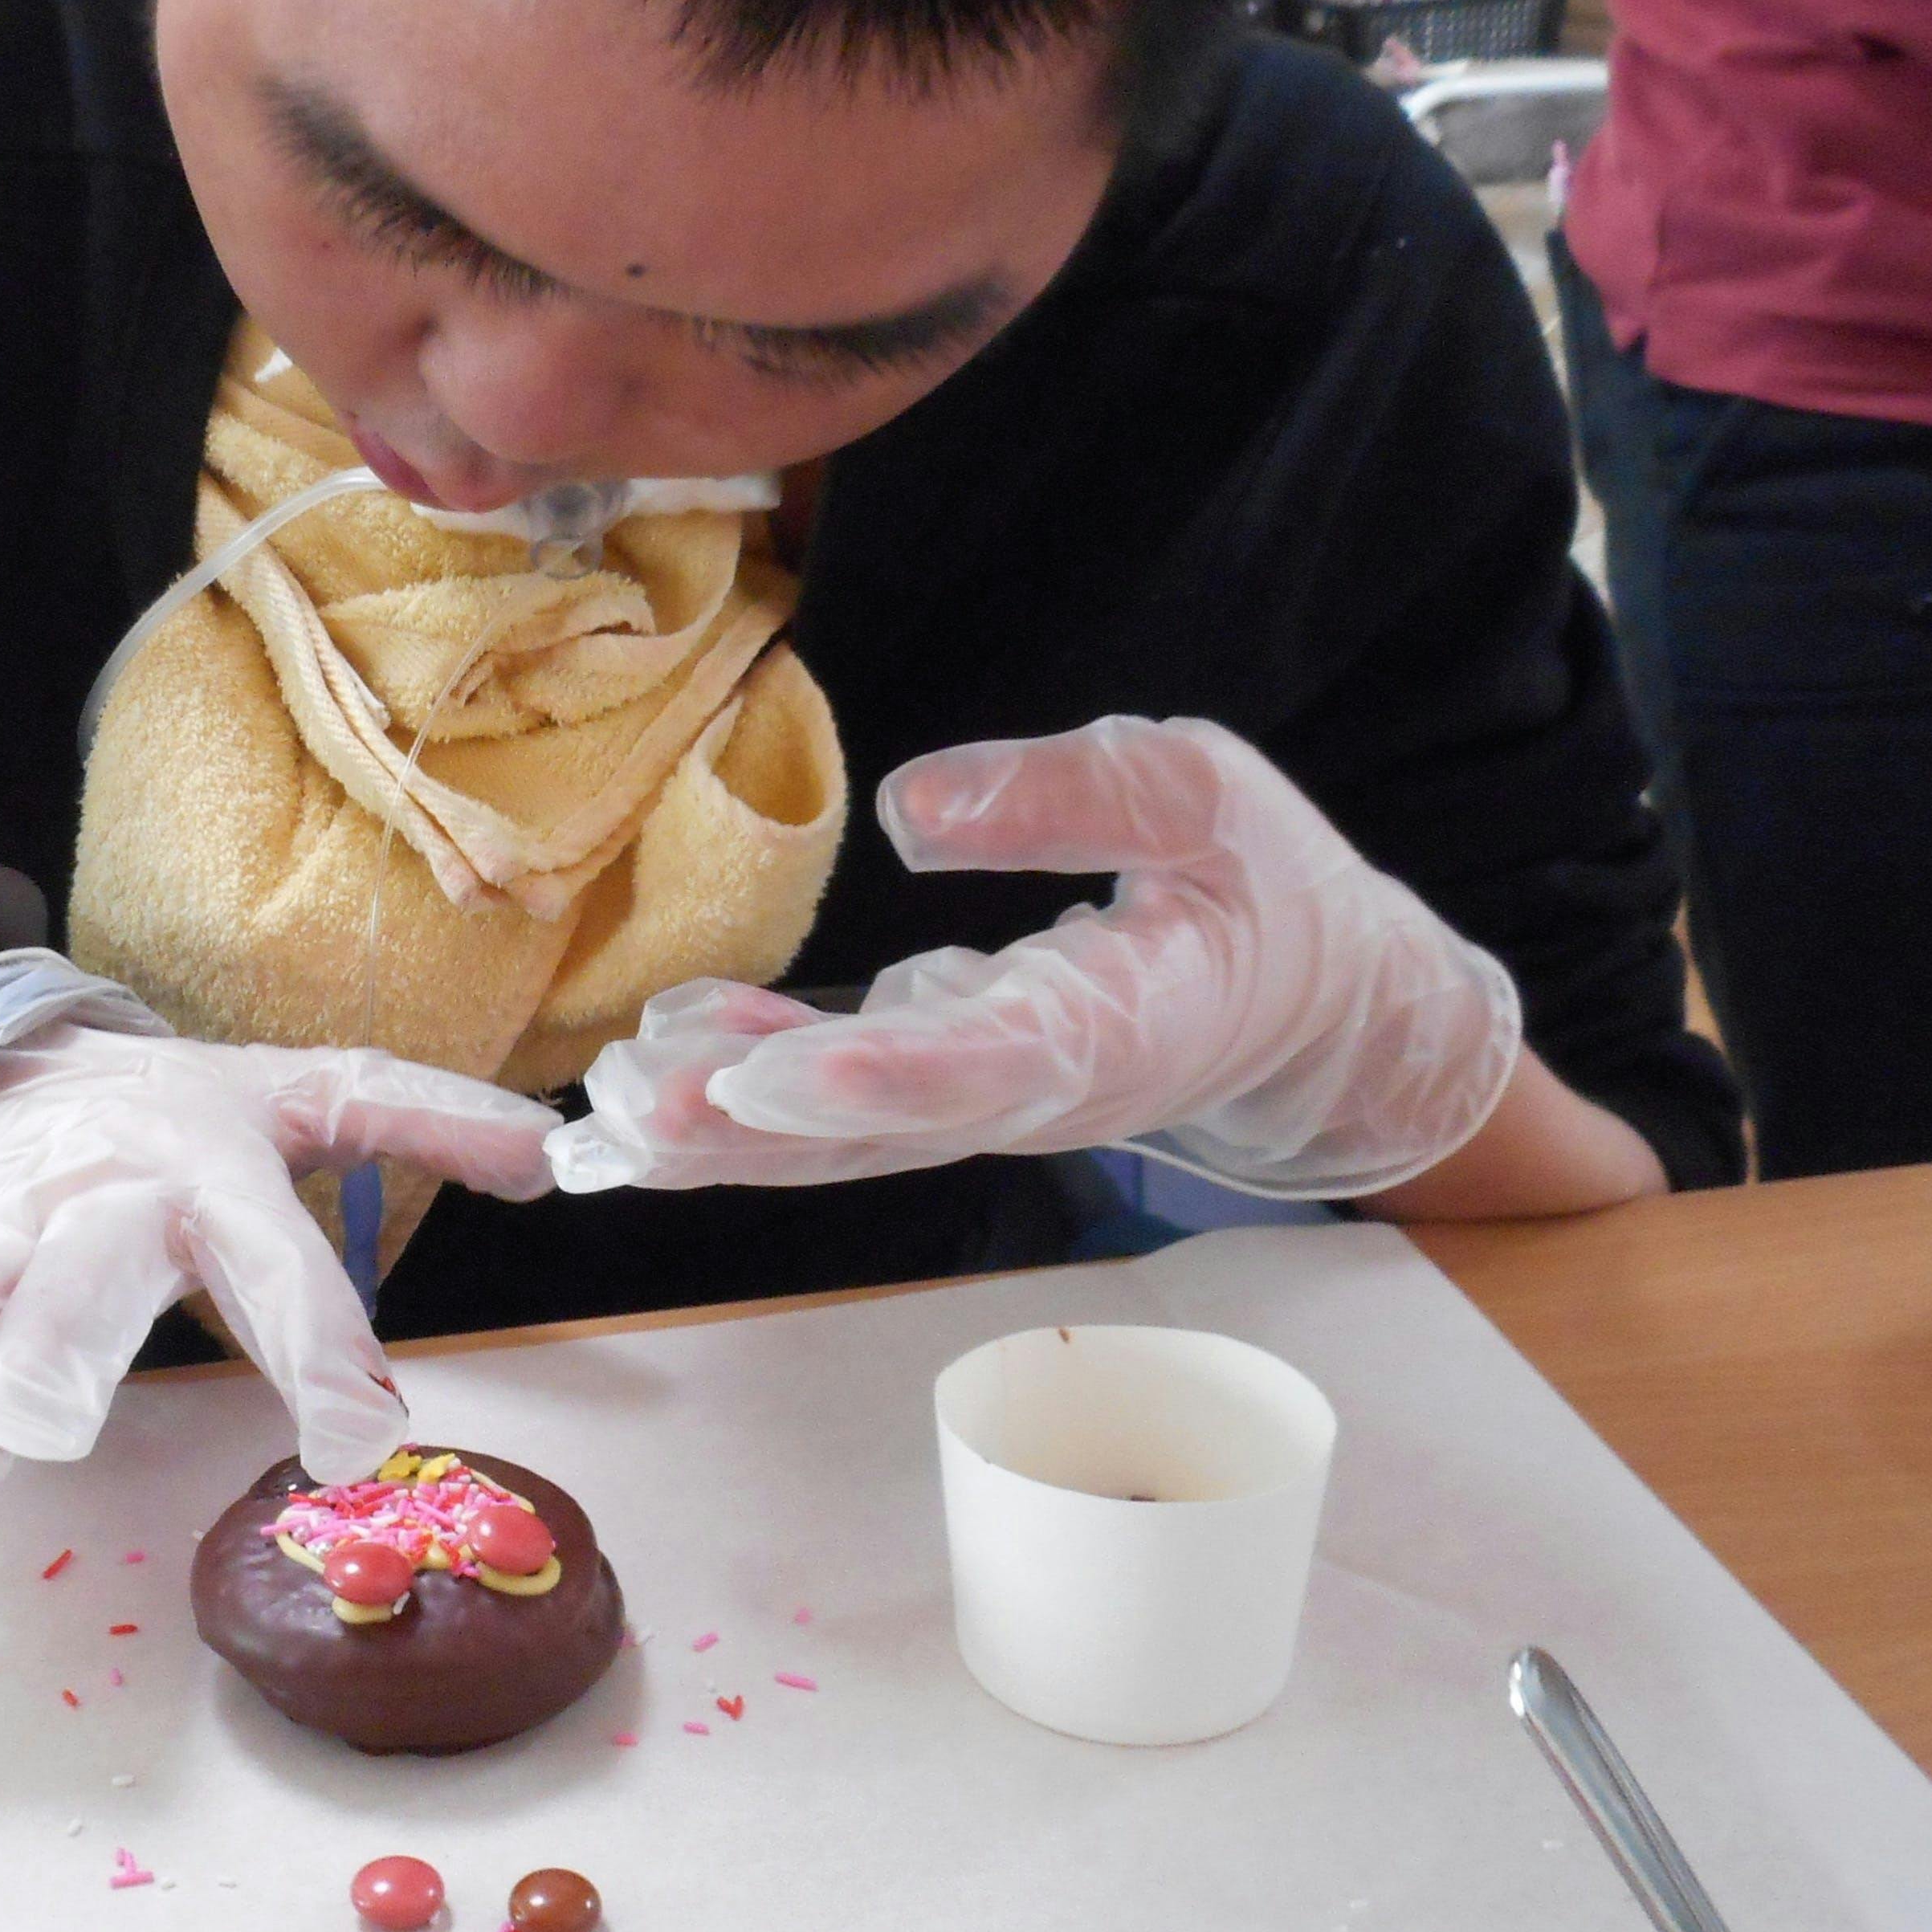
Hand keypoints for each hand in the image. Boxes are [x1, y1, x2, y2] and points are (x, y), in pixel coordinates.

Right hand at [0, 1027, 558, 1486]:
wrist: (23, 1063)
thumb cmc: (185, 1110)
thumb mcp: (306, 1096)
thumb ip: (424, 1122)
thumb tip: (554, 1155)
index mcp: (212, 1171)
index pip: (275, 1267)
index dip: (317, 1348)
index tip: (356, 1433)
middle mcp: (109, 1198)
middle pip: (92, 1276)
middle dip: (75, 1341)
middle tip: (69, 1416)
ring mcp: (12, 1223)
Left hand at [545, 716, 1518, 1198]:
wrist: (1317, 1010)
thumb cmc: (1268, 888)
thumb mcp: (1205, 794)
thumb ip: (1067, 793)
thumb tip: (911, 811)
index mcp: (1117, 1026)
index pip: (986, 1065)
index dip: (876, 1078)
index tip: (766, 1075)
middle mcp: (1039, 1091)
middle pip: (881, 1131)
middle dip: (751, 1128)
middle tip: (632, 1107)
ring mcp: (991, 1100)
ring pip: (846, 1138)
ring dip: (728, 1129)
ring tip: (614, 1104)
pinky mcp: (957, 1079)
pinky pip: (846, 1102)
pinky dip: (753, 1080)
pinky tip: (666, 1046)